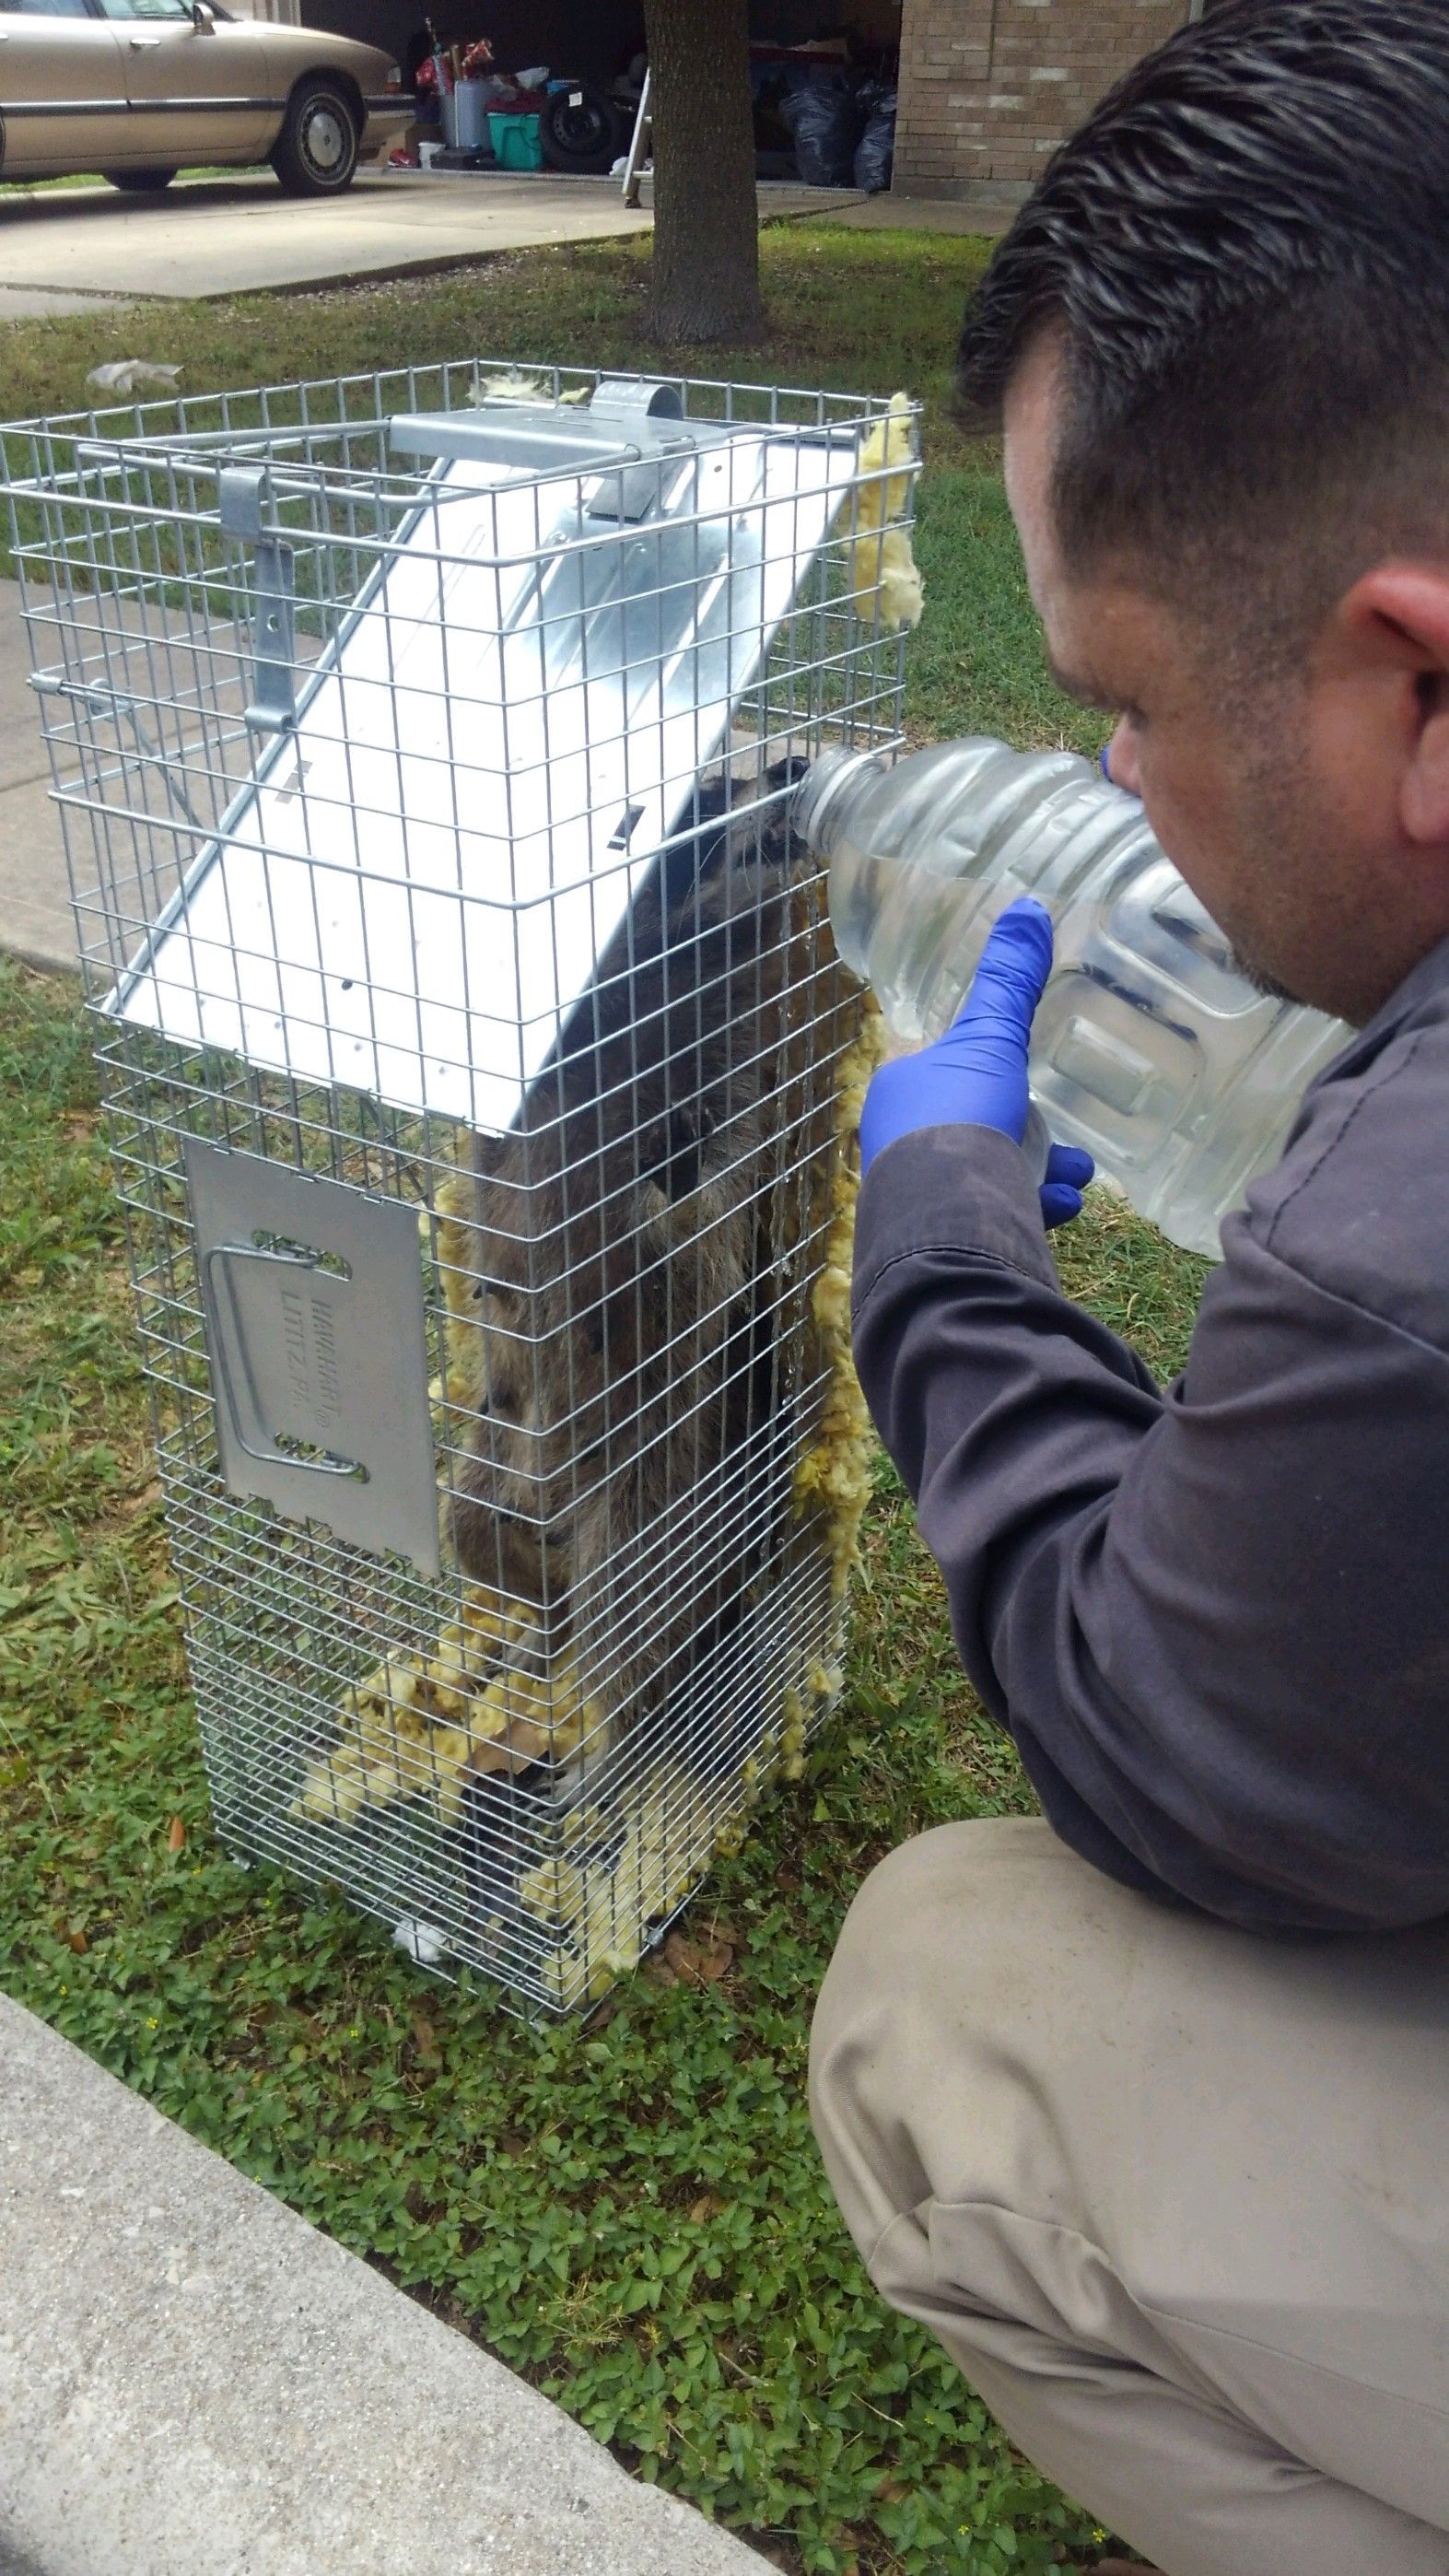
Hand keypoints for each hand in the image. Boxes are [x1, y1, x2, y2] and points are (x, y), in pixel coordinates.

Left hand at [859, 896, 1094, 1227]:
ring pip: (989, 1173)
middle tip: (1067, 1138)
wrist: (948, 1223)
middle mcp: (898, 1143)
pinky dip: (1034, 1207)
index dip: (987, 1070)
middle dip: (1029, 1130)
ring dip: (1040, 1170)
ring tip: (1078, 1173)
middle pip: (975, 1125)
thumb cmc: (960, 1119)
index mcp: (898, 1091)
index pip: (943, 1070)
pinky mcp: (943, 1238)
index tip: (1024, 1076)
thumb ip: (1011, 981)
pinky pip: (996, 1214)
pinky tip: (1065, 1205)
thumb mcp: (991, 1039)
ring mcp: (920, 1196)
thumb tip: (1029, 907)